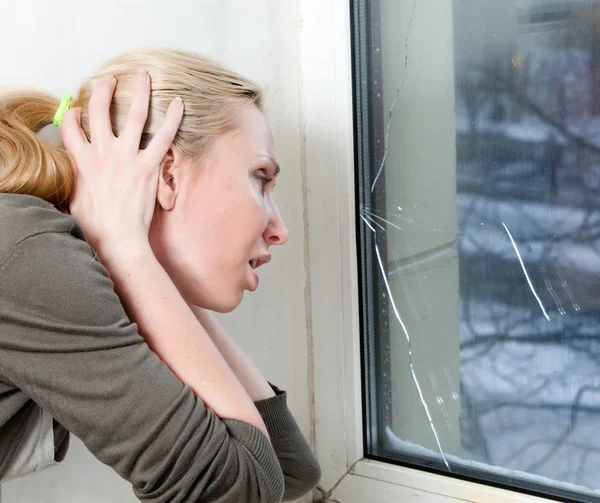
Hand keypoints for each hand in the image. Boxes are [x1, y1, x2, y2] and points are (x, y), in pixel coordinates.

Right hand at [60, 72, 183, 259]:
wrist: (118, 238)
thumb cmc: (96, 224)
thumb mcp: (74, 196)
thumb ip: (76, 174)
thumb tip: (78, 167)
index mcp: (81, 159)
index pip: (72, 126)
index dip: (74, 113)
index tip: (78, 109)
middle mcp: (103, 152)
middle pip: (100, 110)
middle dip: (104, 89)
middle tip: (109, 80)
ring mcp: (127, 157)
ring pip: (134, 115)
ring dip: (139, 92)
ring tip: (142, 76)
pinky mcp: (148, 166)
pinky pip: (163, 136)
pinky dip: (172, 118)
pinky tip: (178, 103)